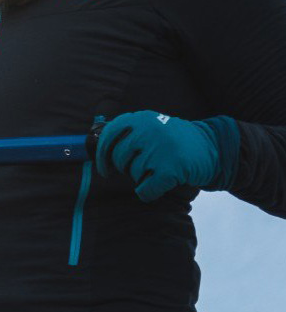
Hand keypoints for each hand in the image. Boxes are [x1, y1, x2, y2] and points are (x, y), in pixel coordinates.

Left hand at [95, 111, 220, 201]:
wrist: (215, 148)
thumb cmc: (176, 141)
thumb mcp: (152, 126)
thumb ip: (129, 132)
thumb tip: (97, 150)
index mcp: (142, 119)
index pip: (109, 135)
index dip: (102, 155)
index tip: (103, 168)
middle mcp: (149, 131)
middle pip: (119, 157)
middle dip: (126, 168)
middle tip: (141, 168)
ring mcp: (160, 149)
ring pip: (133, 174)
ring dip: (143, 177)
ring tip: (160, 168)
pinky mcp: (170, 169)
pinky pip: (145, 189)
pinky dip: (149, 192)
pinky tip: (159, 186)